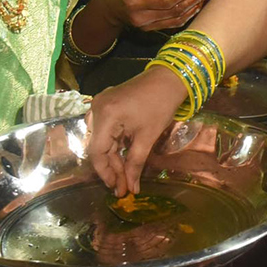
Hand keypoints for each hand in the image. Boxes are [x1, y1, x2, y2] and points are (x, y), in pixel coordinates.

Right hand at [88, 65, 187, 195]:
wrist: (170, 78)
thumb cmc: (161, 105)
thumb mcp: (148, 137)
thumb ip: (135, 163)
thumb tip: (131, 188)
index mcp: (105, 115)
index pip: (96, 152)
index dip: (105, 173)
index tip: (116, 188)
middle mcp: (97, 109)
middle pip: (98, 146)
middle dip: (111, 168)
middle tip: (123, 187)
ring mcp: (101, 104)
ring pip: (102, 139)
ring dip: (113, 158)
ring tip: (125, 176)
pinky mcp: (108, 104)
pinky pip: (106, 130)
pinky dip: (115, 145)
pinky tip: (123, 159)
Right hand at [106, 0, 213, 32]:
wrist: (109, 8)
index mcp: (136, 2)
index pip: (167, 0)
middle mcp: (142, 18)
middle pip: (176, 11)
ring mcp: (148, 27)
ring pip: (178, 19)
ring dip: (195, 6)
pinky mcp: (152, 30)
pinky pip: (175, 24)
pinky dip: (188, 14)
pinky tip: (197, 4)